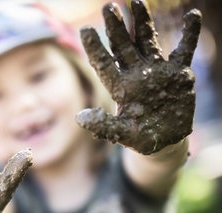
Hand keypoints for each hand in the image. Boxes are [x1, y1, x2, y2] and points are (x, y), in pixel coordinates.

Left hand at [77, 0, 201, 154]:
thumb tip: (80, 117)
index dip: (95, 48)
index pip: (105, 64)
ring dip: (142, 22)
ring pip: (147, 41)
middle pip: (123, 46)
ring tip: (136, 1)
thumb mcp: (122, 134)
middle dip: (116, 27)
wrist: (165, 139)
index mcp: (121, 88)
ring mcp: (157, 71)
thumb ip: (104, 127)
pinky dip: (189, 33)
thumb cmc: (140, 137)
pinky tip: (193, 14)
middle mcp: (136, 75)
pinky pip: (184, 49)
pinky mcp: (178, 73)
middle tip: (108, 7)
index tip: (85, 30)